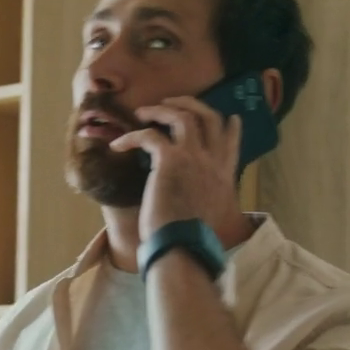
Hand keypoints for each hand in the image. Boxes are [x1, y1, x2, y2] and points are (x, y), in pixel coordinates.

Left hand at [109, 96, 242, 242]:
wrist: (182, 246)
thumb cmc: (189, 239)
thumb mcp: (208, 214)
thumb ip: (205, 196)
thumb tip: (193, 195)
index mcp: (223, 176)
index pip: (231, 143)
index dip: (230, 127)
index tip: (231, 117)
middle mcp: (212, 162)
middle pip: (208, 117)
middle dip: (189, 104)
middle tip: (170, 103)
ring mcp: (193, 157)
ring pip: (181, 116)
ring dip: (160, 110)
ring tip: (142, 112)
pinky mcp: (170, 159)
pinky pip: (149, 135)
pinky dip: (130, 137)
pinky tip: (117, 145)